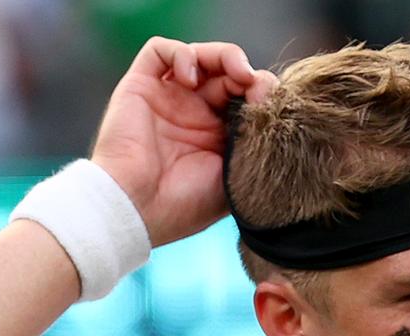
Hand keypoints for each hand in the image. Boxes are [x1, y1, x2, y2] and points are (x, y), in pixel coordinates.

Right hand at [91, 38, 277, 247]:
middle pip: (227, 73)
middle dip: (247, 74)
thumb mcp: (235, 176)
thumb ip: (255, 141)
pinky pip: (159, 51)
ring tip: (237, 73)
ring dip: (224, 56)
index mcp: (217, 137)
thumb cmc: (185, 204)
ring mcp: (168, 99)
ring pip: (200, 56)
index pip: (245, 98)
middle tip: (255, 86)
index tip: (272, 105)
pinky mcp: (140, 87)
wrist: (137, 209)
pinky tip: (191, 78)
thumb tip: (273, 107)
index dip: (262, 94)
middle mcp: (193, 114)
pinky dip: (181, 53)